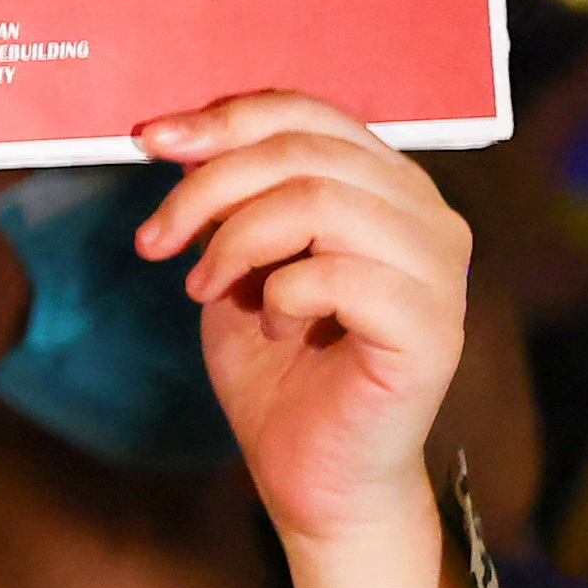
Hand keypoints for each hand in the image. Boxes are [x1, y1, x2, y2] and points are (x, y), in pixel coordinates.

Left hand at [131, 91, 471, 549]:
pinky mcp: (433, 329)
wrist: (311, 474)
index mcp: (386, 186)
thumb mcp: (238, 261)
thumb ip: (230, 197)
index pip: (308, 112)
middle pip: (304, 150)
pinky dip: (281, 296)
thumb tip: (177, 137)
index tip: (148, 141)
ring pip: (319, 201)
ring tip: (206, 289)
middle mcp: (427, 217)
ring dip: (238, 242)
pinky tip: (273, 328)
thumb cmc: (278, 366)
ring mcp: (439, 272)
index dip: (224, 117)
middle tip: (156, 241)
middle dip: (208, 187)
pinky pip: (338, 275)